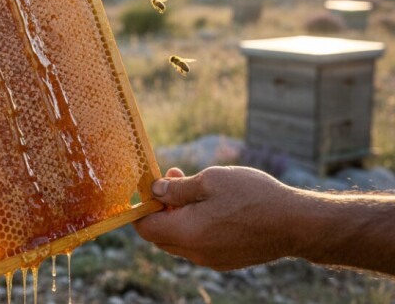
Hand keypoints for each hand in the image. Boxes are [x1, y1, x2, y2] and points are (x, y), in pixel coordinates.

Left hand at [133, 166, 301, 269]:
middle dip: (161, 207)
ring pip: (179, 240)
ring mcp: (211, 260)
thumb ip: (177, 188)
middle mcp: (195, 253)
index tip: (151, 185)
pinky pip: (198, 244)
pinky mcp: (226, 260)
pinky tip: (212, 205)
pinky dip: (195, 225)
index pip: (145, 227)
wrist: (297, 223)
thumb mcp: (210, 180)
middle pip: (160, 235)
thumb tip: (155, 191)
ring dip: (179, 215)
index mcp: (186, 233)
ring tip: (194, 186)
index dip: (142, 206)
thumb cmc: (253, 197)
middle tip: (174, 178)